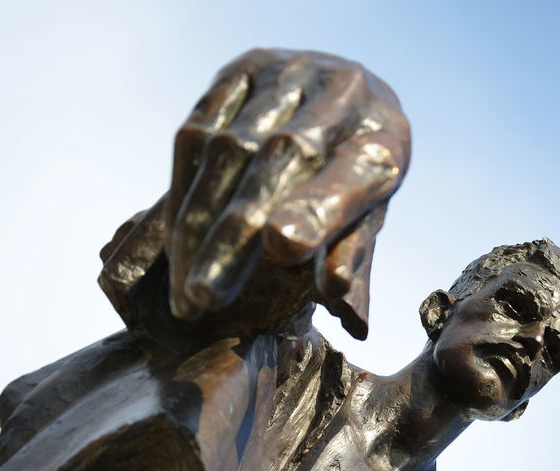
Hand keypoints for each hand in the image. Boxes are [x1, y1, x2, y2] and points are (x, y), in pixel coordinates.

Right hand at [166, 49, 410, 338]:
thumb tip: (347, 316)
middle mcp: (341, 93)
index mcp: (384, 138)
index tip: (281, 247)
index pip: (351, 173)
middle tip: (206, 297)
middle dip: (235, 235)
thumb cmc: (361, 172)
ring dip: (198, 221)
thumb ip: (355, 258)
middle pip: (278, 162)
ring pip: (228, 147)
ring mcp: (289, 71)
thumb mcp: (371, 216)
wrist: (351, 93)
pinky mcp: (244, 66)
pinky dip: (181, 187)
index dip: (316, 210)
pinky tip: (175, 239)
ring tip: (187, 288)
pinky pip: (198, 128)